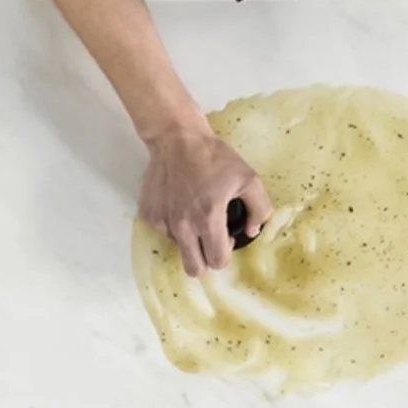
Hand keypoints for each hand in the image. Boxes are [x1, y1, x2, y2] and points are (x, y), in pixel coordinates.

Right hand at [140, 119, 272, 275]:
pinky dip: (174, 225)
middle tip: (211, 239)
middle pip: (193, 269)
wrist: (177, 139)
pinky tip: (180, 204)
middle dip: (206, 260)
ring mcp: (162, 220)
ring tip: (195, 213)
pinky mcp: (149, 214)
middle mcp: (182, 225)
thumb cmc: (214, 158)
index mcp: (208, 218)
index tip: (227, 236)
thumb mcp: (248, 179)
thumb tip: (251, 231)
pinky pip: (164, 232)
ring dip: (190, 240)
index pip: (217, 261)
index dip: (226, 253)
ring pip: (179, 249)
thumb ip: (259, 209)